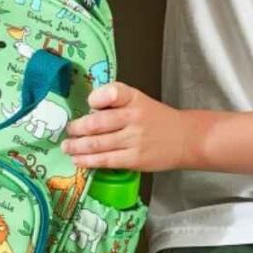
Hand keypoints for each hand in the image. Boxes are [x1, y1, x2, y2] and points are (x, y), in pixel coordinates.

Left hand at [61, 82, 194, 172]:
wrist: (185, 139)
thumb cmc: (157, 119)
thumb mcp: (139, 100)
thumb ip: (116, 101)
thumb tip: (87, 111)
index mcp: (134, 98)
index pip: (114, 92)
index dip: (98, 97)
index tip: (89, 103)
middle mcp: (133, 117)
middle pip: (97, 123)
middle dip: (77, 128)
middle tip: (68, 131)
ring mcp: (134, 139)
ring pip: (98, 144)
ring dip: (77, 147)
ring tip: (67, 147)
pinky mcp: (134, 159)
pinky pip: (106, 160)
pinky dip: (88, 161)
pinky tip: (78, 160)